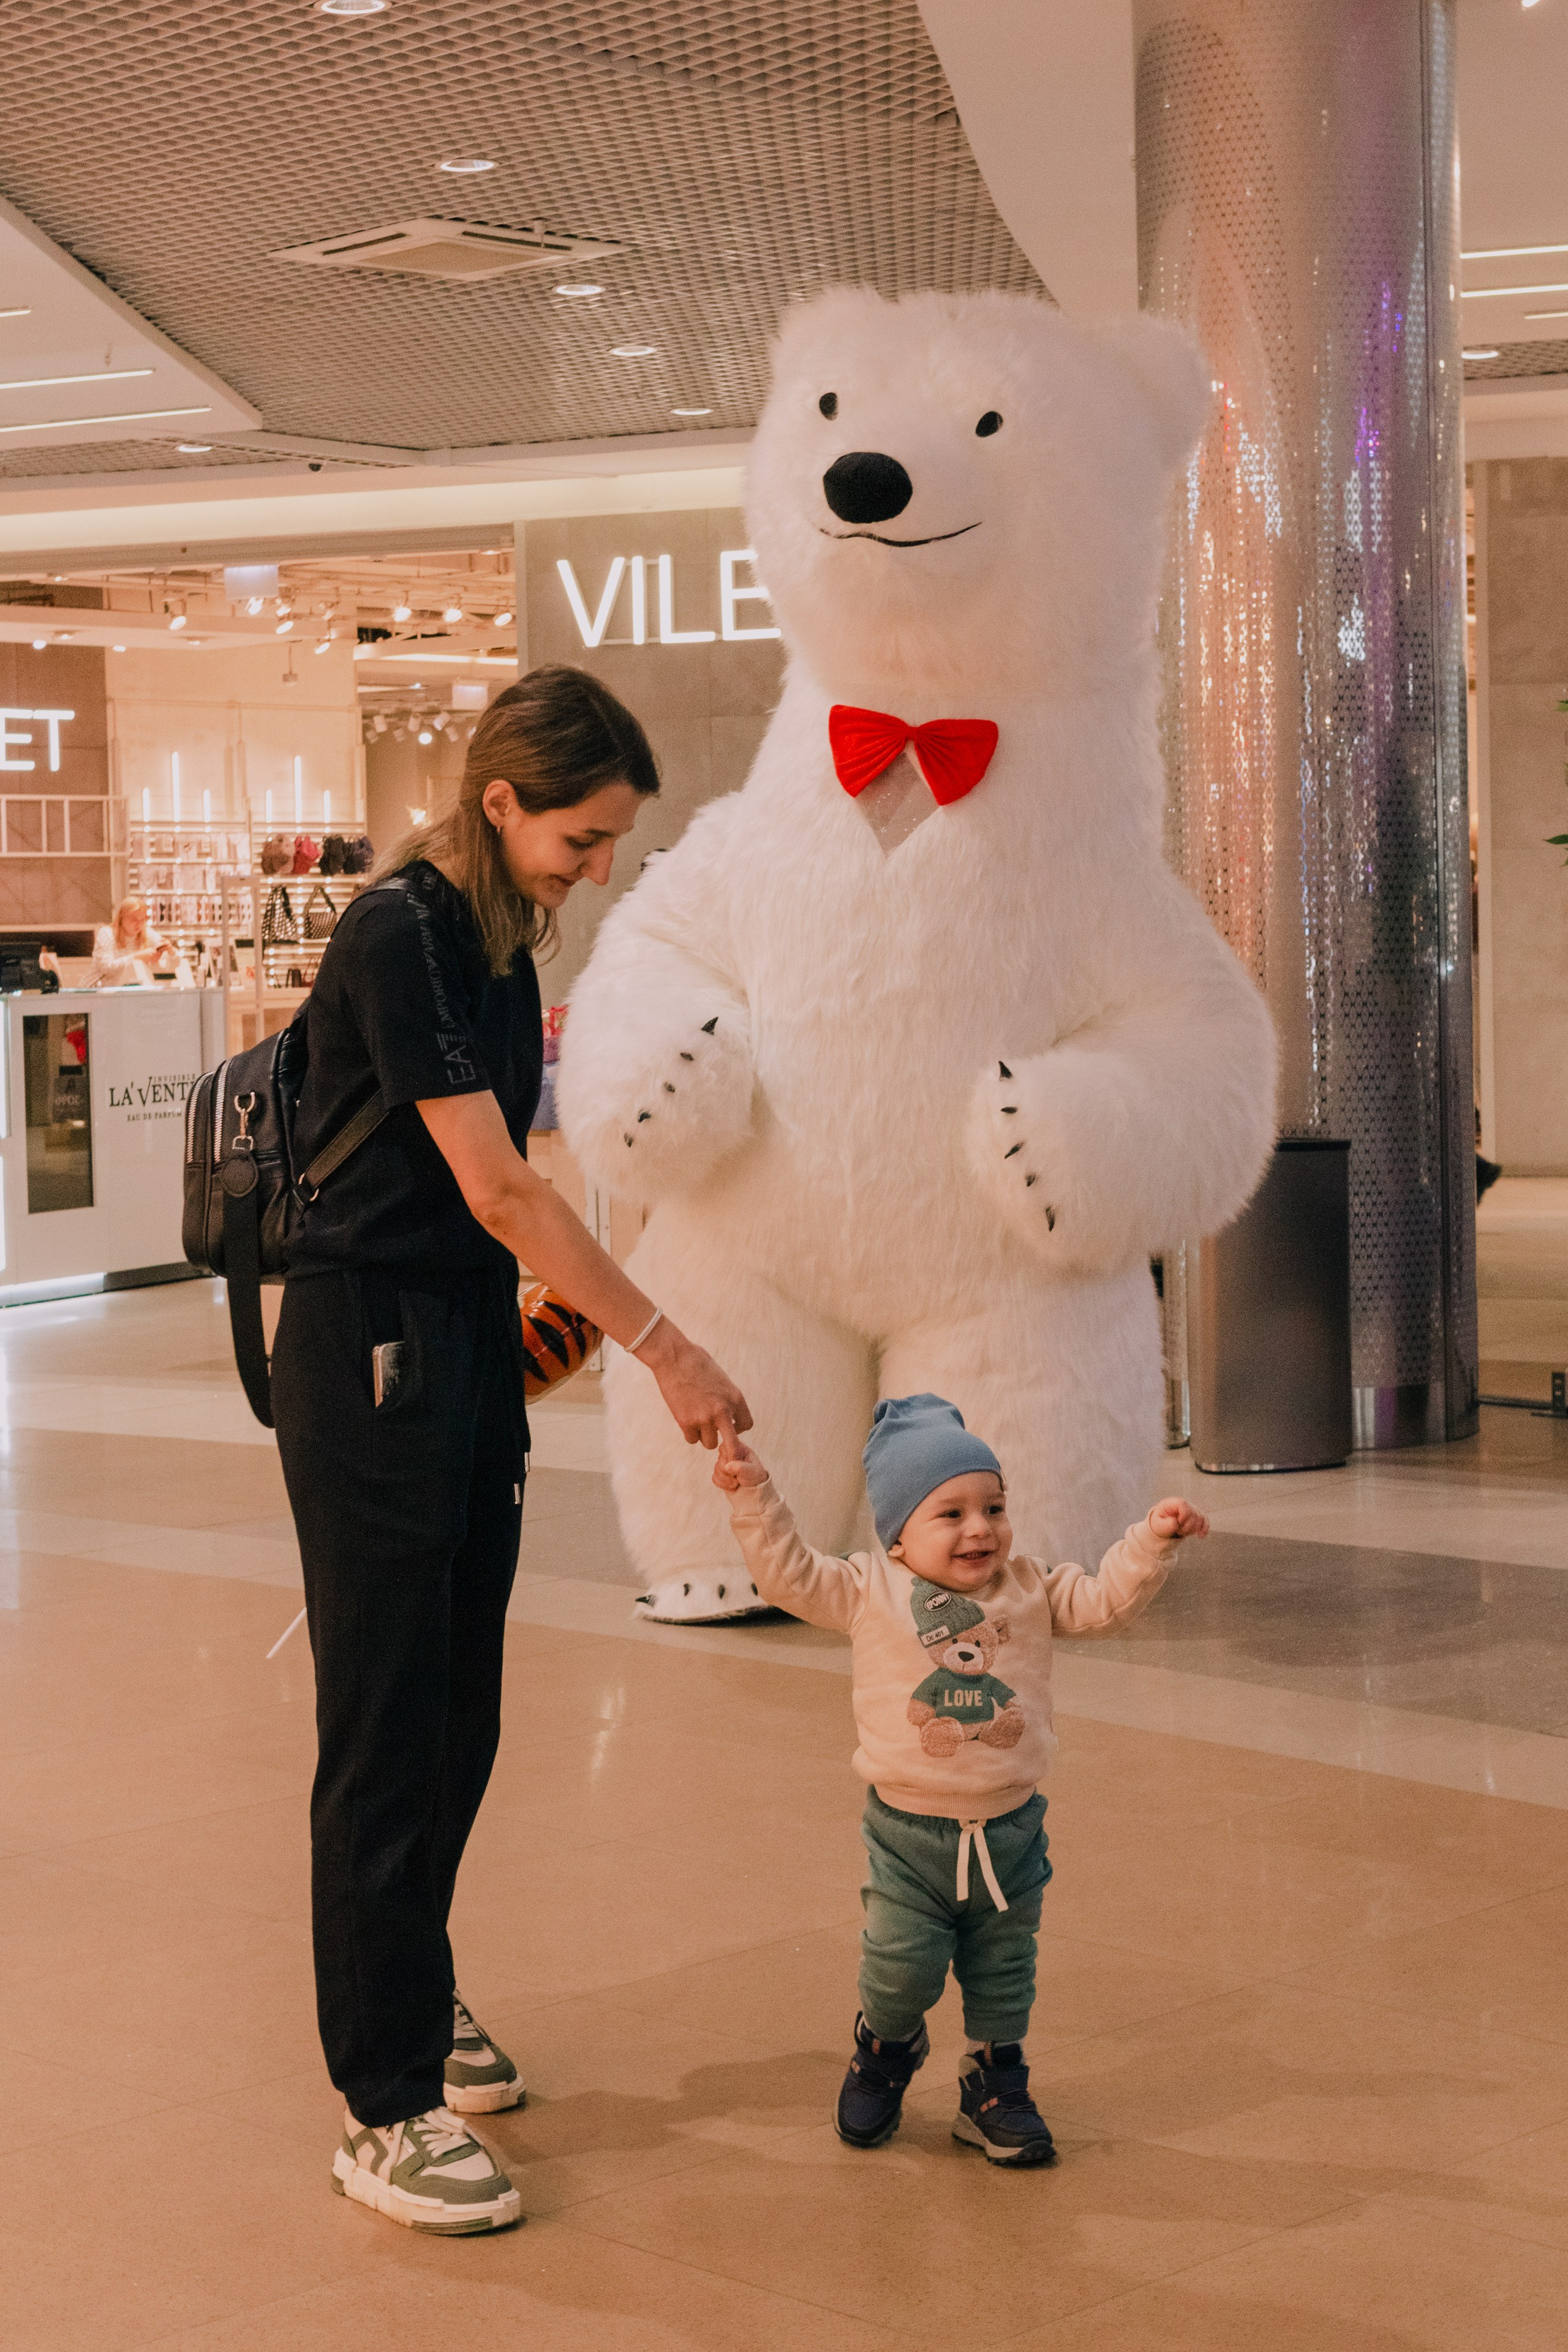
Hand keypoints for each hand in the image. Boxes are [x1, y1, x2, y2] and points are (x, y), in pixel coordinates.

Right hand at [638, 1320, 752, 1448]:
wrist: (674, 1357)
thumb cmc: (697, 1362)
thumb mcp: (721, 1379)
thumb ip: (727, 1398)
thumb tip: (727, 1417)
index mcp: (735, 1398)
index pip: (746, 1424)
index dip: (737, 1427)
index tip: (728, 1424)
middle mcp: (723, 1411)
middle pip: (733, 1445)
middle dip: (728, 1447)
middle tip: (720, 1443)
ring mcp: (704, 1418)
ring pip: (709, 1443)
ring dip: (704, 1436)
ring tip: (697, 1421)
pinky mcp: (686, 1422)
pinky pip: (692, 1439)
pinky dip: (689, 1433)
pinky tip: (685, 1419)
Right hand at [712, 1432, 768, 1491]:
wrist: (754, 1490)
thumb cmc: (755, 1477)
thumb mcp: (752, 1471)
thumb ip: (741, 1467)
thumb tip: (727, 1466)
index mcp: (739, 1447)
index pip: (728, 1442)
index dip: (729, 1455)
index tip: (735, 1463)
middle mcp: (730, 1453)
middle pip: (720, 1459)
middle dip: (728, 1472)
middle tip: (738, 1477)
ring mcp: (724, 1462)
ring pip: (716, 1469)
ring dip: (727, 1479)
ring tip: (737, 1482)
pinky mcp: (719, 1473)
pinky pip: (714, 1478)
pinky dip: (723, 1484)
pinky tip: (732, 1485)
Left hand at [1149, 1497, 1207, 1541]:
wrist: (1163, 1525)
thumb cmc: (1160, 1523)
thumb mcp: (1158, 1524)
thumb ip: (1165, 1524)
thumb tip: (1175, 1523)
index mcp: (1173, 1503)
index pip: (1183, 1504)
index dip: (1183, 1515)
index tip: (1178, 1523)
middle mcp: (1185, 1504)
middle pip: (1193, 1513)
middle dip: (1187, 1526)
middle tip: (1178, 1531)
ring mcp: (1192, 1509)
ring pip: (1200, 1518)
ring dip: (1193, 1529)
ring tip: (1183, 1532)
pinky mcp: (1197, 1516)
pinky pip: (1205, 1520)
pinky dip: (1204, 1528)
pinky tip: (1201, 1536)